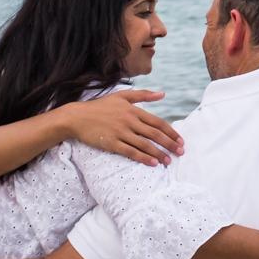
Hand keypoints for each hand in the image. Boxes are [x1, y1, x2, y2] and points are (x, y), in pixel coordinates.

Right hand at [58, 90, 182, 165]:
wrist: (77, 117)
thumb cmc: (100, 106)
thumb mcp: (122, 96)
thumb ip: (143, 95)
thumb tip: (163, 94)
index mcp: (134, 110)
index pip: (158, 122)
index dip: (171, 132)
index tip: (180, 141)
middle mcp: (129, 121)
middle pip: (155, 134)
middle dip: (170, 144)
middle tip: (180, 153)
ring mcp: (120, 132)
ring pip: (145, 145)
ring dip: (159, 154)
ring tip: (168, 161)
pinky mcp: (112, 143)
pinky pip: (131, 152)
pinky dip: (143, 158)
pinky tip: (153, 163)